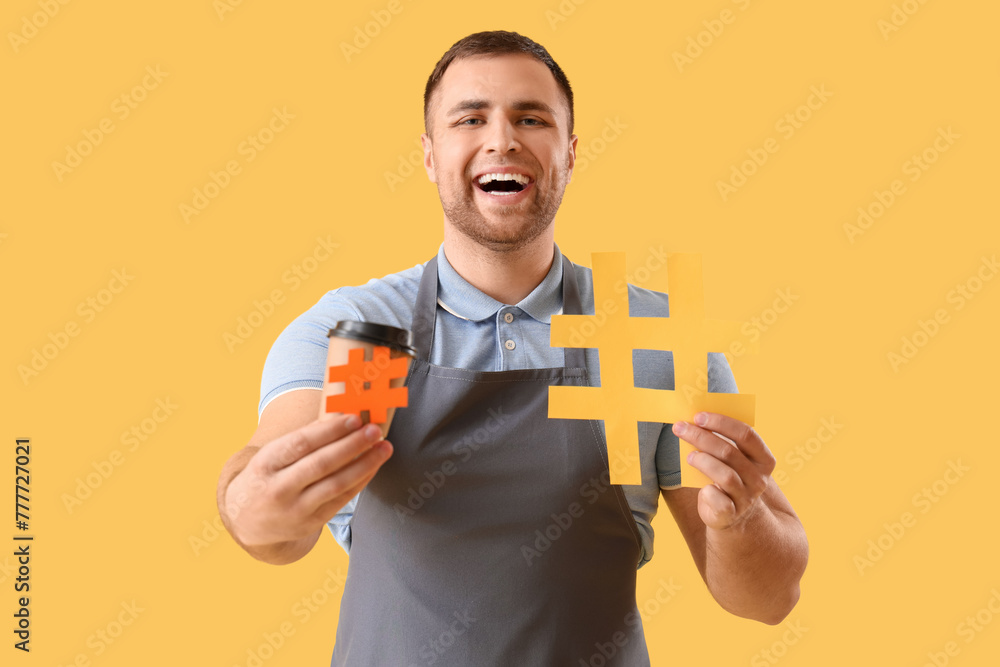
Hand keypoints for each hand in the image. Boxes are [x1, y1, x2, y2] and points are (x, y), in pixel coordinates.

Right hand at [224, 414, 392, 547]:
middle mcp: (278, 489)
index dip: (329, 431)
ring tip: (383, 447)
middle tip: (374, 431)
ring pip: (336, 485)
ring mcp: (295, 510)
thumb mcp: (272, 455)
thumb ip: (303, 439)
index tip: (353, 418)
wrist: (247, 520)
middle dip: (352, 445)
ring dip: (365, 464)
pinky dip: (360, 481)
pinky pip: (341, 500)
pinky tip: (373, 466)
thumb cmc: (266, 476)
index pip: (300, 444)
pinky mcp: (310, 524)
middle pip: (321, 465)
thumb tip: (340, 416)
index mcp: (265, 464)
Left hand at [671, 412, 775, 530]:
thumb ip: (722, 440)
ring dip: (702, 461)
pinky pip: (719, 500)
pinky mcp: (731, 514)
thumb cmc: (727, 476)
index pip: (746, 435)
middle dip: (701, 437)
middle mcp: (759, 478)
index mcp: (763, 459)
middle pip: (730, 452)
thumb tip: (695, 419)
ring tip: (689, 456)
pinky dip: (707, 491)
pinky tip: (702, 487)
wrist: (730, 514)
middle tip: (680, 428)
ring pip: (725, 475)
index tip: (698, 416)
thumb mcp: (732, 459)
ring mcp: (746, 497)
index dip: (721, 423)